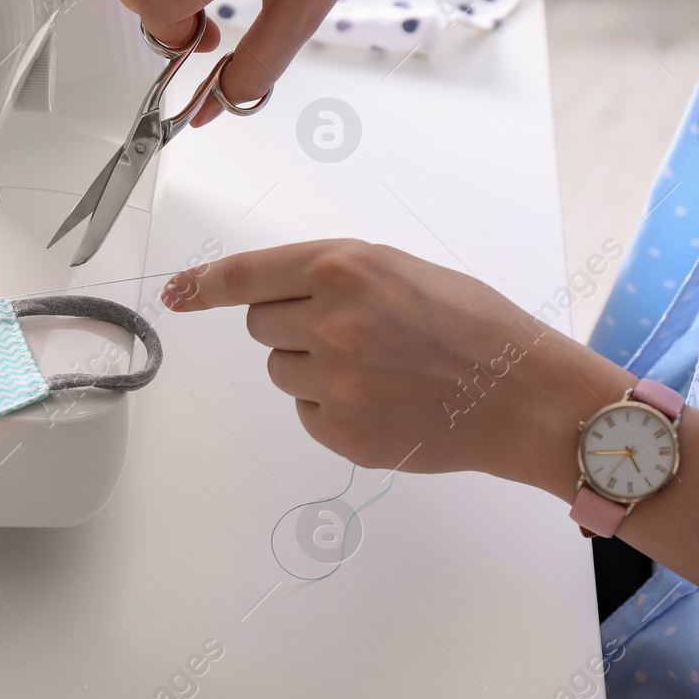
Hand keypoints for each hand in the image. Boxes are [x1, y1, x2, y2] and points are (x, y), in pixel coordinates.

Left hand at [163, 240, 698, 616]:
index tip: (176, 292)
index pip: (247, 274)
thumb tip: (262, 292)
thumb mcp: (400, 269)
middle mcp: (330, 322)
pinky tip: (381, 399)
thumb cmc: (473, 323)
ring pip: (280, 370)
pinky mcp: (340, 431)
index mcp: (345, 268)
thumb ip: (332, 275)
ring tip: (376, 366)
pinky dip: (330, 406)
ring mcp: (333, 382)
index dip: (204, 284)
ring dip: (311, 366)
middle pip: (259, 324)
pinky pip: (304, 411)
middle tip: (349, 329)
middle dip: (290, 323)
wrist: (523, 394)